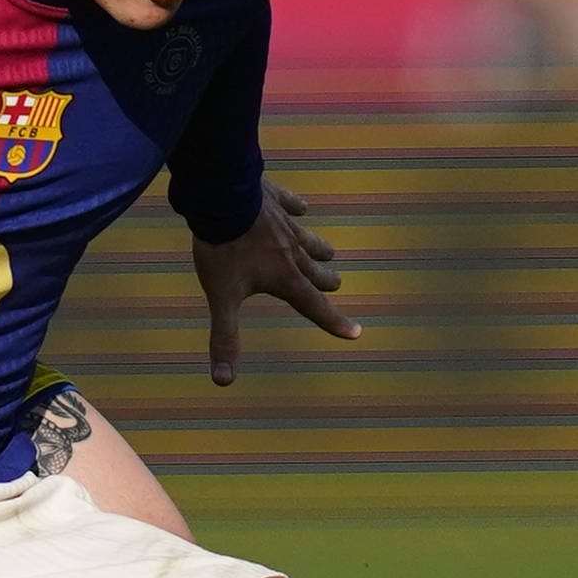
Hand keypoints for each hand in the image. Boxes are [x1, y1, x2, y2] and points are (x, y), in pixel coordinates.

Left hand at [193, 182, 356, 385]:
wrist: (221, 196)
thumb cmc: (223, 249)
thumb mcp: (222, 297)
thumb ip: (225, 338)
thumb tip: (224, 381)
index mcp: (285, 277)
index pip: (314, 307)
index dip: (334, 323)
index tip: (356, 332)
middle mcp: (292, 251)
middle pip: (316, 271)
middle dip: (326, 281)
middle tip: (335, 284)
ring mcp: (285, 223)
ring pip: (310, 239)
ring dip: (319, 248)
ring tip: (328, 253)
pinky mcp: (274, 198)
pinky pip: (292, 204)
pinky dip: (297, 207)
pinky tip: (301, 207)